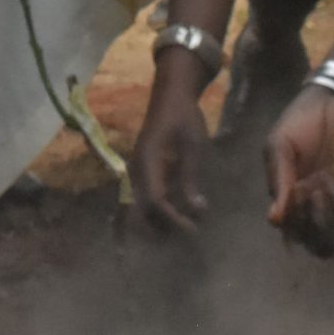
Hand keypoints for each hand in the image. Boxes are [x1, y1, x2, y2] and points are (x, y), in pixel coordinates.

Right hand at [130, 68, 211, 233]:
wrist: (170, 96)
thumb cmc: (184, 117)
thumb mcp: (193, 146)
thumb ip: (191, 178)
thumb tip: (197, 211)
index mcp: (147, 162)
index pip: (154, 201)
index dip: (172, 219)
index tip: (194, 229)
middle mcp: (136, 171)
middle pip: (141, 212)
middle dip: (162, 229)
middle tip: (189, 238)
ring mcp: (136, 173)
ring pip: (140, 209)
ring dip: (159, 225)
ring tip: (184, 232)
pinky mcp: (142, 174)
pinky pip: (144, 201)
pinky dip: (158, 215)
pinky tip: (177, 219)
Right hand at [262, 86, 333, 257]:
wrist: (328, 99)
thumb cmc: (298, 126)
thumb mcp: (278, 148)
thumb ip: (278, 182)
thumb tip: (274, 221)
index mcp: (296, 207)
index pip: (301, 240)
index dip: (301, 229)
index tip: (295, 197)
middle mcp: (323, 210)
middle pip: (328, 247)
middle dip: (322, 225)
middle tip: (314, 191)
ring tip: (329, 178)